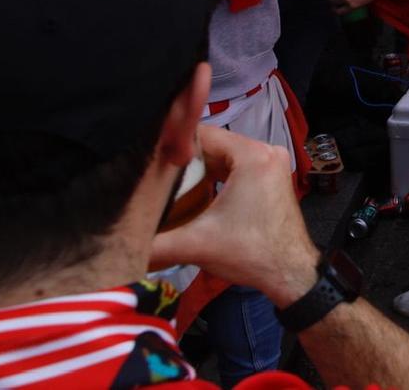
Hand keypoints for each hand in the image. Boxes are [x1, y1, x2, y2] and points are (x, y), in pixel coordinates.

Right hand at [149, 126, 320, 307]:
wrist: (290, 273)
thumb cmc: (250, 253)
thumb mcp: (195, 245)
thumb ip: (154, 243)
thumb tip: (119, 244)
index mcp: (252, 155)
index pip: (203, 134)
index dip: (172, 143)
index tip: (145, 156)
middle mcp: (266, 150)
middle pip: (213, 144)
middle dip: (183, 158)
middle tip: (150, 171)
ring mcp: (271, 163)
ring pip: (224, 155)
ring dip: (198, 167)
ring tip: (164, 180)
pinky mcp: (270, 177)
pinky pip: (236, 165)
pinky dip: (215, 174)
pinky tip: (191, 189)